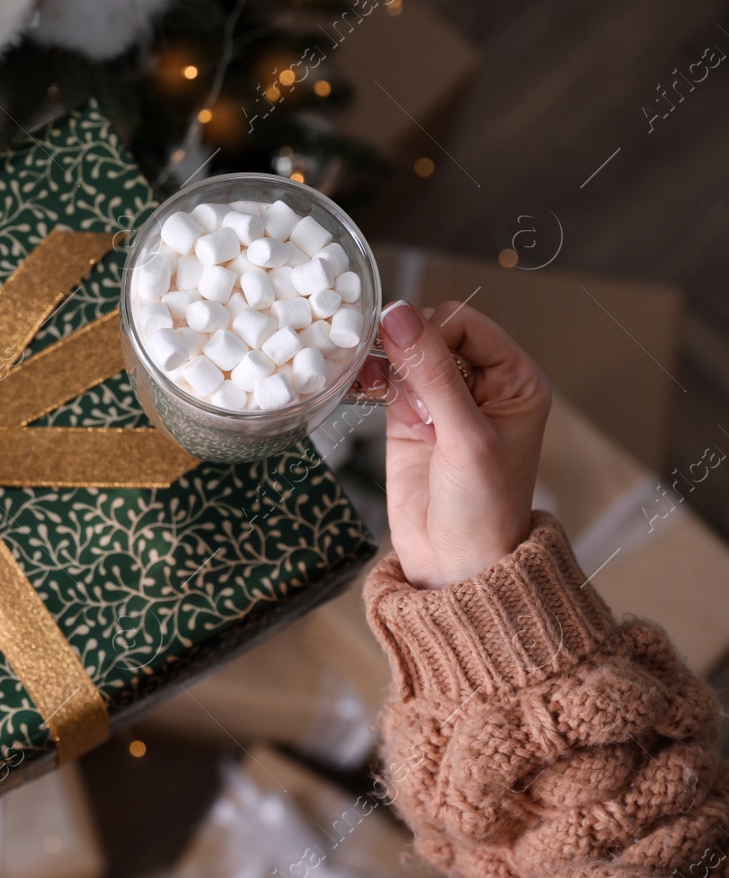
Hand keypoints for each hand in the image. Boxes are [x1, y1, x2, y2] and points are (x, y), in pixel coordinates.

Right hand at [366, 300, 551, 590]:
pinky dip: (370, 378)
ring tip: (381, 390)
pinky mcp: (408, 418)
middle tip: (399, 385)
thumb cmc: (483, 508)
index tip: (410, 357)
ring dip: (385, 362)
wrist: (455, 563)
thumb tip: (397, 315)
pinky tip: (362, 387)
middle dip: (407, 348)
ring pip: (404, 353)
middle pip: (432, 332)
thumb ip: (432, 374)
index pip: (466, 324)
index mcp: (514, 380)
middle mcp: (480, 384)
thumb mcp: (464, 437)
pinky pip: (385, 379)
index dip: (433, 332)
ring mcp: (441, 400)